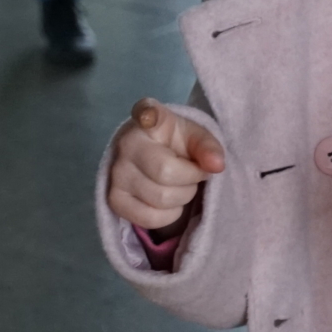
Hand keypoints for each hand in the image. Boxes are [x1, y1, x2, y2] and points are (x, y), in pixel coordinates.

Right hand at [107, 99, 224, 233]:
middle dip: (190, 180)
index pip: (145, 114)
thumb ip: (209, 147)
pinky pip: (150, 218)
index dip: (147, 115)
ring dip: (182, 198)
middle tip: (193, 174)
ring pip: (160, 199)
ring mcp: (116, 173)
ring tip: (181, 186)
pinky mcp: (114, 199)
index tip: (148, 116)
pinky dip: (168, 216)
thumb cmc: (177, 144)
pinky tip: (169, 203)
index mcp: (149, 120)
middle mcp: (126, 144)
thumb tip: (217, 165)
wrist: (155, 160)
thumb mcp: (196, 138)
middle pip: (166, 172)